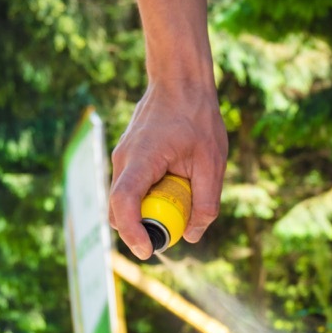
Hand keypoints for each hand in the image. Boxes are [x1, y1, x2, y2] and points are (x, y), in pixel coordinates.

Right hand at [108, 80, 227, 258]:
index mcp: (142, 159)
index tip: (148, 251)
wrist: (181, 81)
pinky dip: (147, 199)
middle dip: (140, 231)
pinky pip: (131, 189)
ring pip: (124, 201)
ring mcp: (122, 158)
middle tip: (169, 239)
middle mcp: (123, 160)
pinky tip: (174, 187)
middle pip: (119, 209)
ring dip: (146, 213)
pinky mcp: (128, 158)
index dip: (132, 232)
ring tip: (179, 202)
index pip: (124, 203)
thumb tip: (192, 235)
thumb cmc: (198, 117)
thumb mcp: (212, 163)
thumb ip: (206, 202)